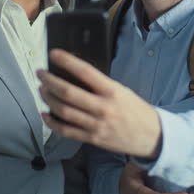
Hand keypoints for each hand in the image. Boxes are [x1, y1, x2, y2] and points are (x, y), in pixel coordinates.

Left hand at [37, 49, 160, 157]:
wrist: (152, 136)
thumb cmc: (135, 109)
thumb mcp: (121, 90)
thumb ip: (99, 85)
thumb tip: (73, 74)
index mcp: (112, 91)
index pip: (85, 72)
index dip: (67, 61)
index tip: (53, 54)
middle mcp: (103, 108)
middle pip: (68, 93)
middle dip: (50, 81)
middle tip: (41, 73)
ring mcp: (96, 125)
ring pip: (64, 111)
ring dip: (48, 99)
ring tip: (42, 89)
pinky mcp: (92, 139)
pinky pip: (66, 131)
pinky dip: (52, 122)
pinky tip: (45, 113)